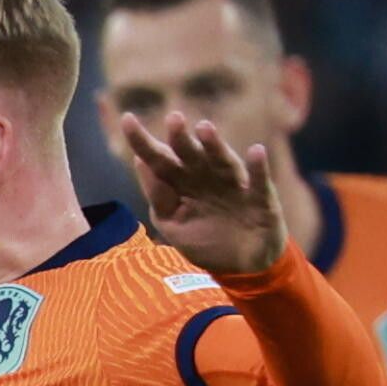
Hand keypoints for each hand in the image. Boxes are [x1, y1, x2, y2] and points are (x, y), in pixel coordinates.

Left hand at [117, 110, 286, 276]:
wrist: (245, 266)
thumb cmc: (206, 242)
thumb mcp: (174, 226)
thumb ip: (158, 198)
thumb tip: (139, 162)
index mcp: (181, 183)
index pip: (158, 160)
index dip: (142, 141)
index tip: (127, 119)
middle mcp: (206, 176)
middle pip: (189, 154)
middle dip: (180, 138)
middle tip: (173, 119)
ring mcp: (233, 183)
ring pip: (221, 161)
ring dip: (214, 145)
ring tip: (204, 128)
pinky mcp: (259, 195)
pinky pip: (258, 180)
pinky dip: (258, 167)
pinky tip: (256, 152)